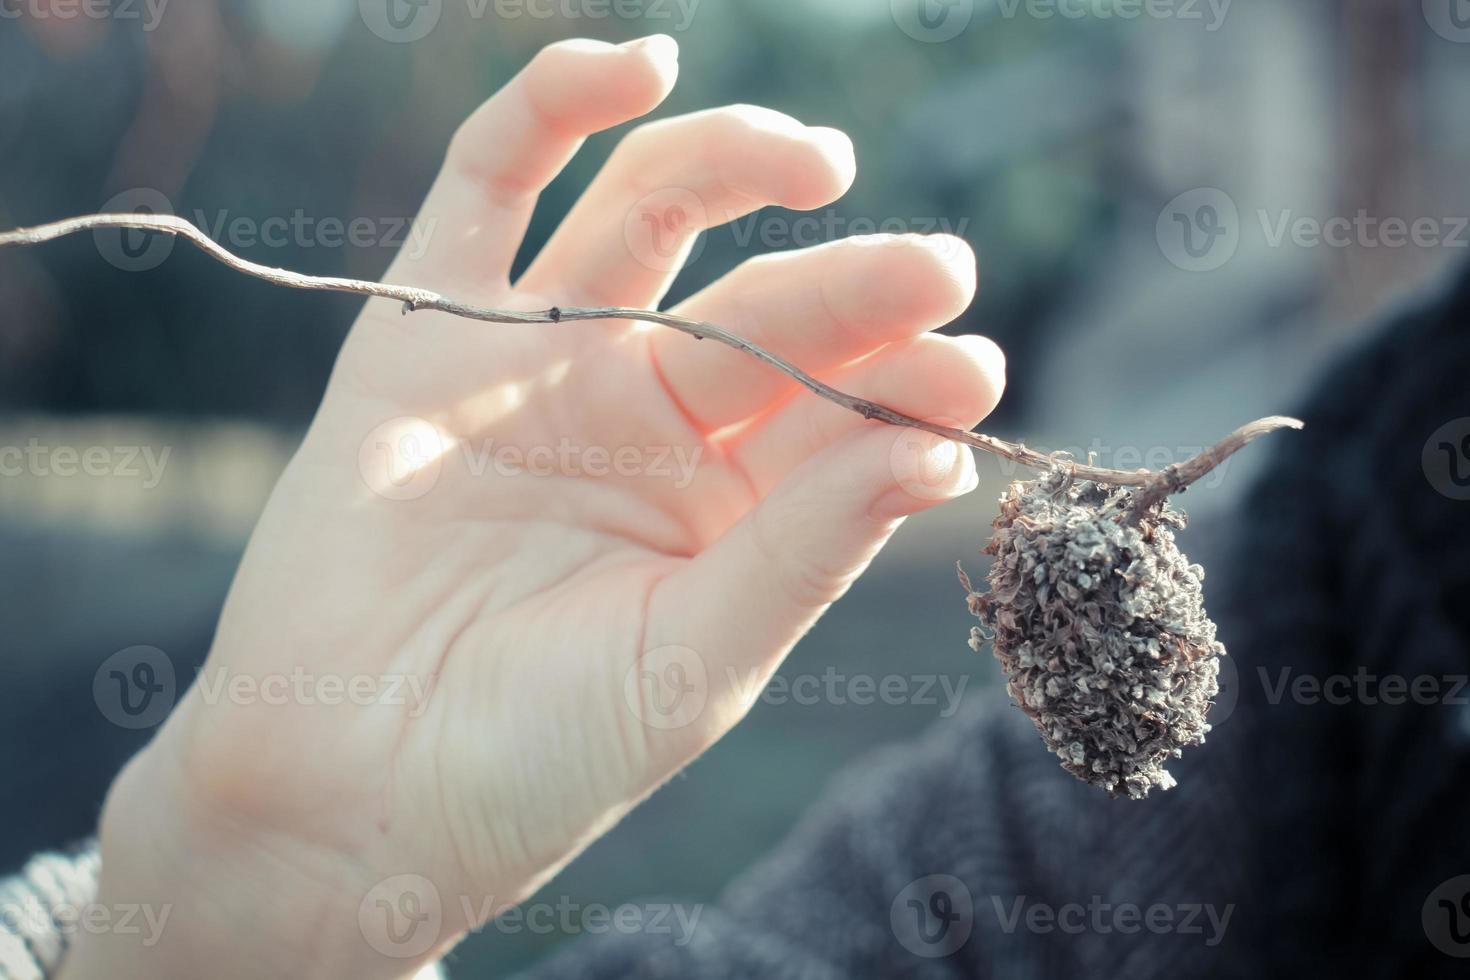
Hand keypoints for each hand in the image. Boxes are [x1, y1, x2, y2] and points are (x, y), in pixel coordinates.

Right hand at [64, 35, 1003, 979]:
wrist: (345, 796)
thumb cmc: (535, 756)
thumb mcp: (695, 661)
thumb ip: (805, 549)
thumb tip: (944, 453)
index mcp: (727, 504)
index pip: (840, 410)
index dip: (909, 380)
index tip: (975, 371)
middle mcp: (645, 419)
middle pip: (767, 311)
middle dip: (855, 285)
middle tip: (938, 270)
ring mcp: (539, 362)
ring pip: (651, 214)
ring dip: (735, 160)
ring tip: (819, 163)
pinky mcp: (426, 327)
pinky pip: (491, 184)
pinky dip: (553, 110)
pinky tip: (634, 67)